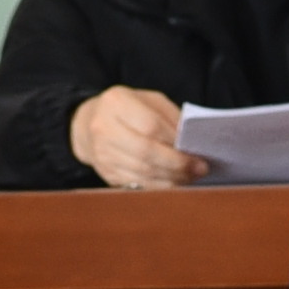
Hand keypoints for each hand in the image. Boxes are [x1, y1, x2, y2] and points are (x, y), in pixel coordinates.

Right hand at [69, 87, 194, 188]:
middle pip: (145, 152)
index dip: (175, 141)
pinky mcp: (106, 173)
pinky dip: (159, 187)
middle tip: (200, 168)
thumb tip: (192, 142)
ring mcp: (102, 154)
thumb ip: (170, 116)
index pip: (150, 126)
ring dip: (171, 178)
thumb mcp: (149, 101)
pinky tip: (174, 184)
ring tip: (191, 176)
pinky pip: (137, 184)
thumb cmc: (129, 110)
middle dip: (176, 163)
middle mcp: (103, 129)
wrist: (89, 124)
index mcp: (116, 103)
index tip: (196, 150)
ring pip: (142, 172)